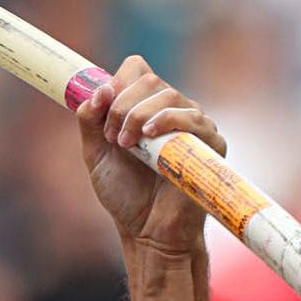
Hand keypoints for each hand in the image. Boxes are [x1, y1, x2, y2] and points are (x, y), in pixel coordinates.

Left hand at [77, 58, 226, 256]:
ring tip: (126, 146)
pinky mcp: (210, 144)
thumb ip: (90, 121)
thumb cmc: (126, 195)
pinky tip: (149, 136)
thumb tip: (99, 91)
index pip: (136, 69)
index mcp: (145, 108)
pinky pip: (193, 117)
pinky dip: (167, 120)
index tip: (102, 111)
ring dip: (138, 115)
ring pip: (168, 95)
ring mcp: (193, 125)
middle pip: (149, 80)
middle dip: (122, 105)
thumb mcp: (95, 155)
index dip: (117, 83)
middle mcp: (171, 111)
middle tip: (113, 138)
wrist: (147, 231)